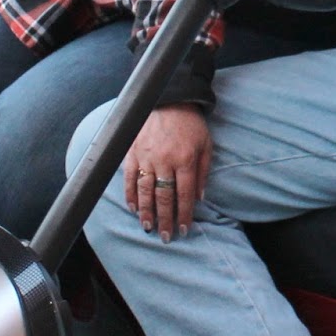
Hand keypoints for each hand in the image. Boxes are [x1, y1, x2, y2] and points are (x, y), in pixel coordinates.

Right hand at [125, 104, 212, 241]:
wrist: (170, 98)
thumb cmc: (191, 124)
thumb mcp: (205, 146)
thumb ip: (202, 172)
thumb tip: (199, 198)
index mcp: (185, 160)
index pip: (184, 195)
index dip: (184, 215)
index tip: (183, 230)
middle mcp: (164, 161)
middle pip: (163, 197)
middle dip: (165, 220)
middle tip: (165, 237)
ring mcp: (146, 157)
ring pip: (145, 191)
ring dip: (146, 212)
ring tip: (148, 227)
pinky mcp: (132, 151)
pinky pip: (130, 177)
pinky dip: (130, 194)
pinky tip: (133, 207)